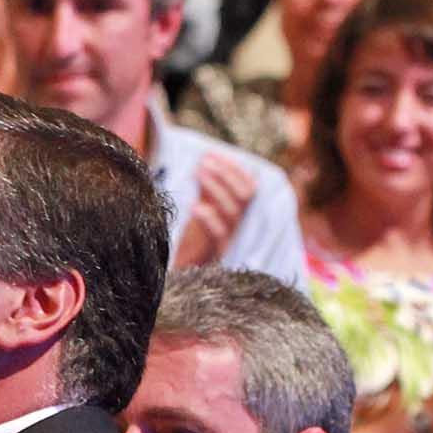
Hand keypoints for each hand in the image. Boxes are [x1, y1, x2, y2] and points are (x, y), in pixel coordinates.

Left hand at [170, 152, 257, 270]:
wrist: (184, 278)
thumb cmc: (193, 242)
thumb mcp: (202, 210)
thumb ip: (207, 189)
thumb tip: (205, 160)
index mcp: (240, 214)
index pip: (249, 187)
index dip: (233, 169)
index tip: (212, 154)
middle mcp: (240, 226)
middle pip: (246, 196)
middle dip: (227, 174)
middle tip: (204, 161)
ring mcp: (231, 241)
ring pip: (234, 211)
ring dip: (217, 188)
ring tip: (198, 173)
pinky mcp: (218, 256)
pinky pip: (219, 235)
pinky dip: (209, 218)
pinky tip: (195, 206)